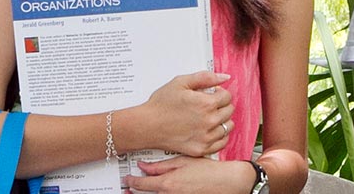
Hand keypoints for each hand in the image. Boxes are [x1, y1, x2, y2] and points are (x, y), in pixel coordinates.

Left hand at [125, 156, 254, 192]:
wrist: (226, 182)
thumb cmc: (208, 170)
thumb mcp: (182, 162)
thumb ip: (160, 166)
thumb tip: (143, 166)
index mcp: (166, 184)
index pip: (141, 185)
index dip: (131, 182)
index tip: (127, 179)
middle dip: (135, 191)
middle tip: (129, 188)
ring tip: (141, 190)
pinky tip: (159, 192)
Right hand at [127, 71, 233, 156]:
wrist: (147, 126)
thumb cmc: (161, 105)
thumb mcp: (181, 82)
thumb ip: (205, 78)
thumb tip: (224, 77)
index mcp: (206, 104)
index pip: (227, 97)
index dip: (220, 93)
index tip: (212, 94)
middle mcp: (209, 121)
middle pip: (229, 111)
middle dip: (221, 105)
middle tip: (209, 105)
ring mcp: (206, 137)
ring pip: (228, 127)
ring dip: (222, 120)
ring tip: (209, 116)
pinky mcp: (201, 149)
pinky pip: (222, 142)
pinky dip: (220, 135)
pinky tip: (211, 130)